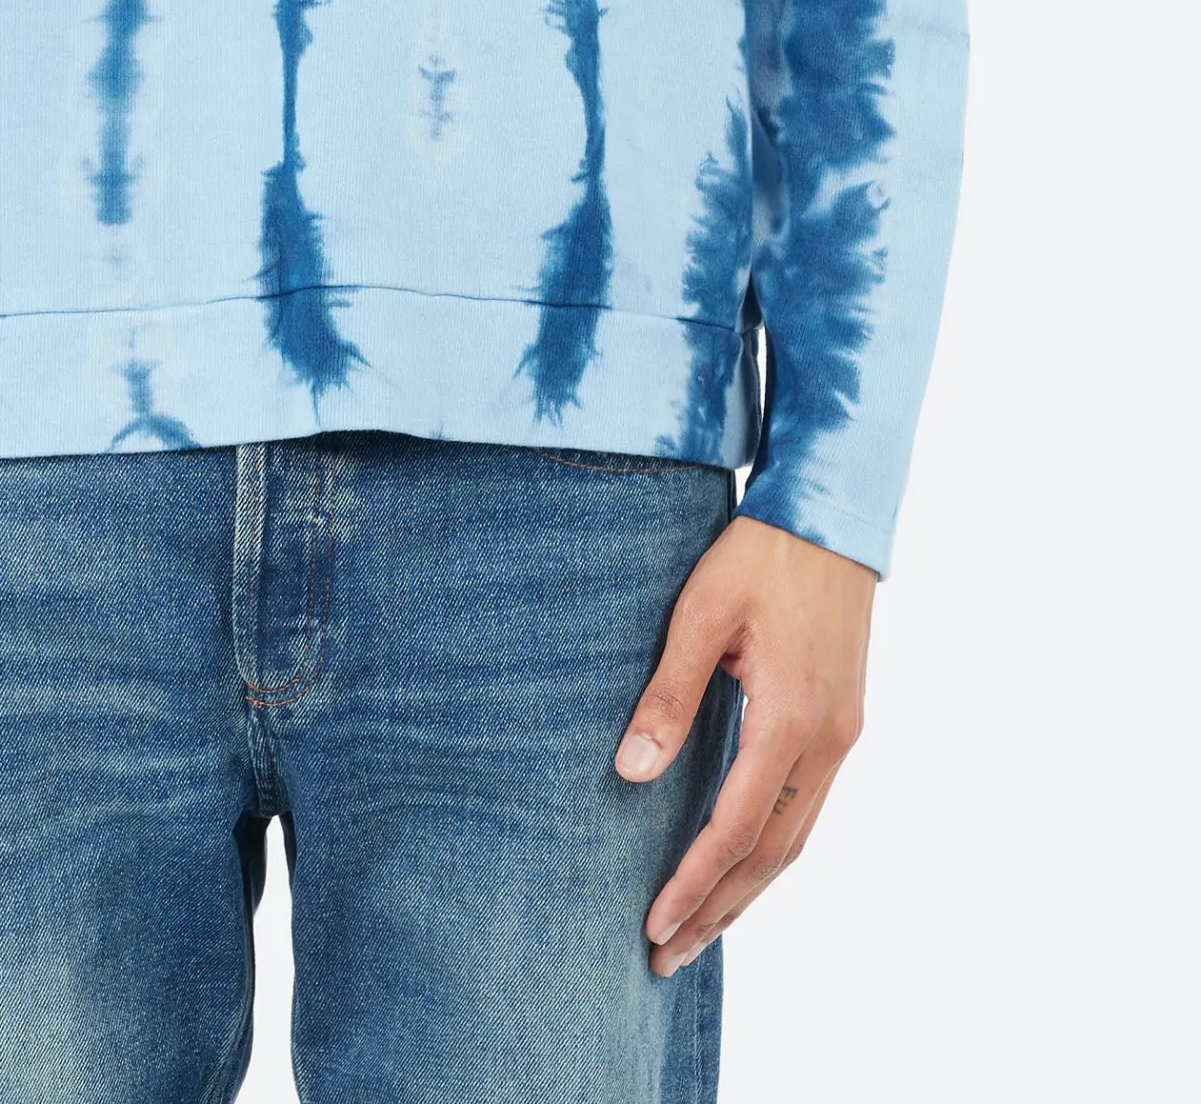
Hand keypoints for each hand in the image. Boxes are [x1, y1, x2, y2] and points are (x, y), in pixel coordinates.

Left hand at [614, 512, 874, 974]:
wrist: (829, 515)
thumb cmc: (759, 554)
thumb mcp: (700, 615)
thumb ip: (668, 696)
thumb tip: (630, 774)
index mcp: (792, 718)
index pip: (736, 827)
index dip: (693, 882)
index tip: (653, 924)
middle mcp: (827, 741)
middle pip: (772, 854)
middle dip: (719, 911)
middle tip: (667, 956)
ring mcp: (842, 735)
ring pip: (795, 837)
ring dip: (747, 889)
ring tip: (698, 929)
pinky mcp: (842, 721)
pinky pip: (806, 808)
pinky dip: (770, 848)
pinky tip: (740, 863)